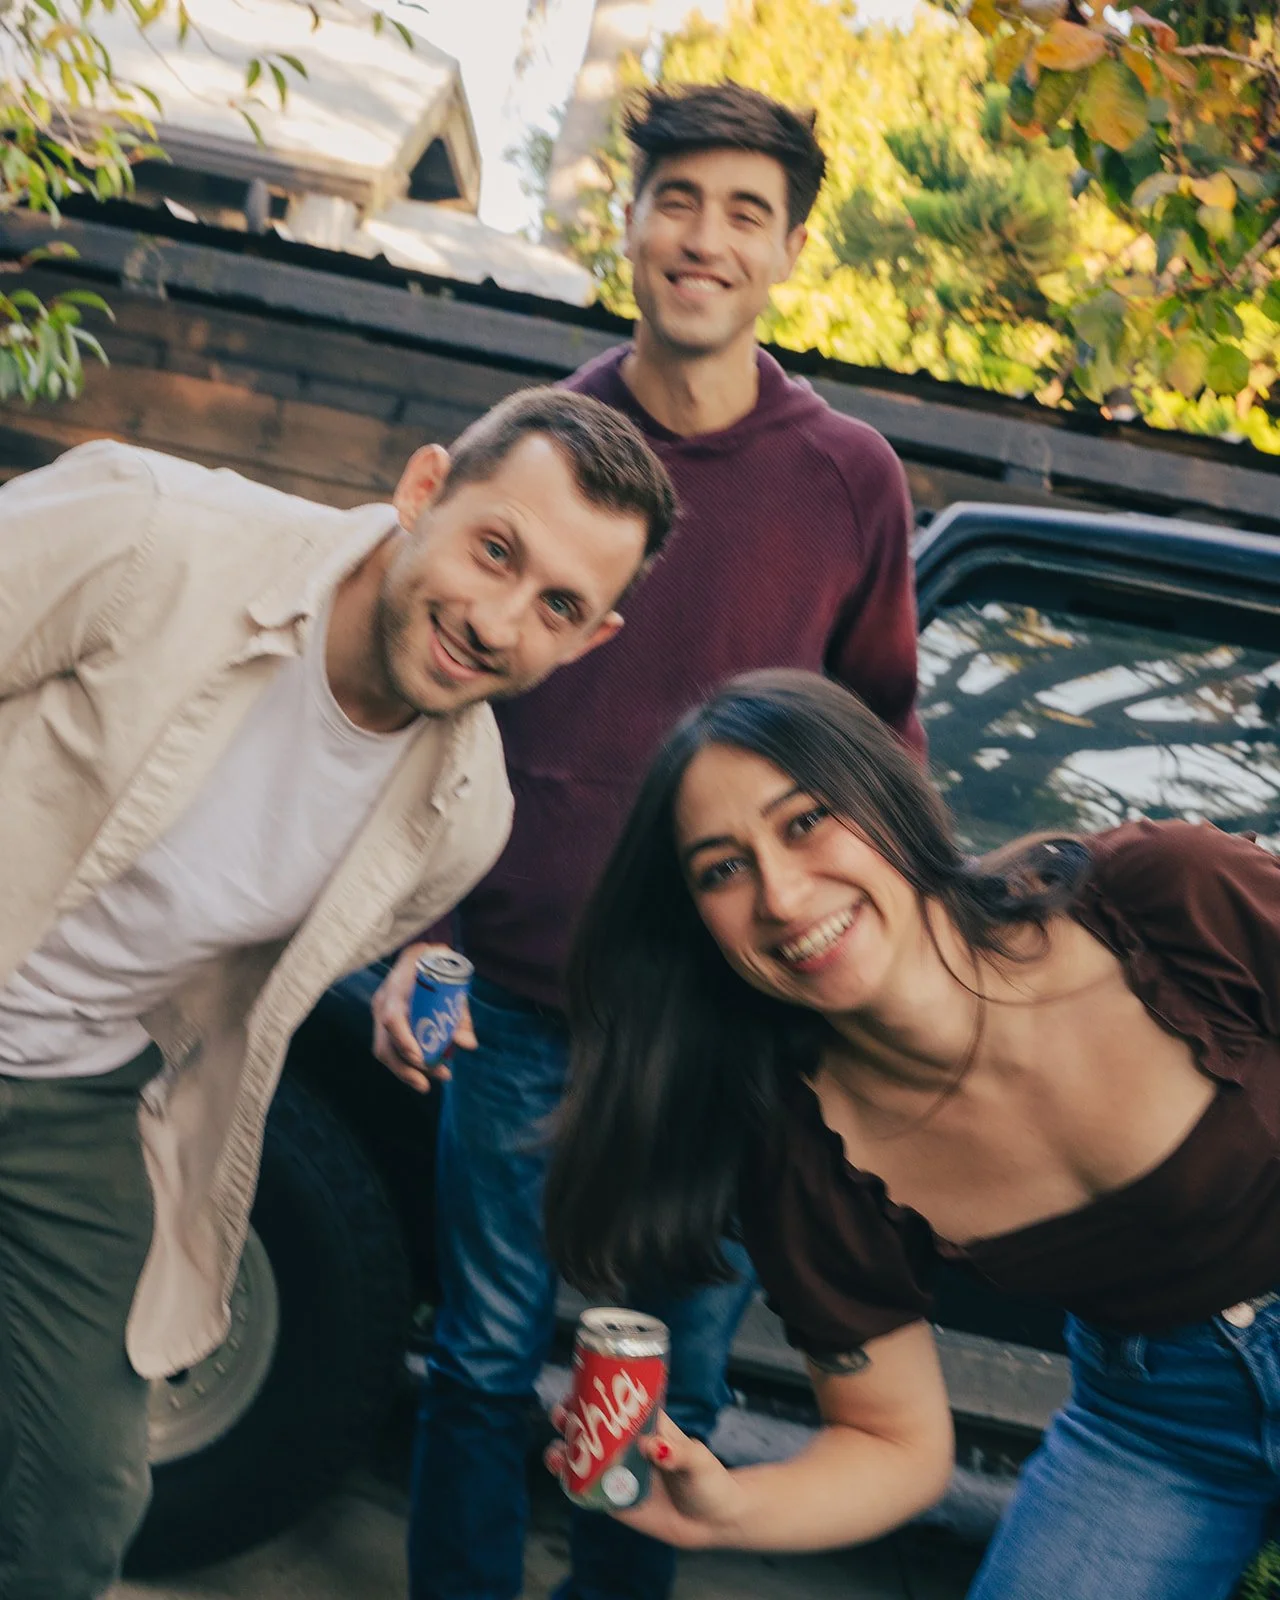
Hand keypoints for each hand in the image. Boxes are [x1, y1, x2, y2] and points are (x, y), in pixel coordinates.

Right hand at [370, 942, 476, 1093]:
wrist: (419, 952)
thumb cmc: (438, 965)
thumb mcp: (453, 983)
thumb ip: (460, 1013)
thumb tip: (467, 1045)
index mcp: (397, 987)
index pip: (392, 1017)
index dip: (404, 1040)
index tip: (420, 1059)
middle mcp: (382, 1001)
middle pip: (384, 1043)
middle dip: (406, 1068)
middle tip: (435, 1078)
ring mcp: (379, 1013)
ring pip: (383, 1051)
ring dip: (405, 1072)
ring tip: (429, 1083)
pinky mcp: (382, 1024)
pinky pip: (387, 1049)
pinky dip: (403, 1065)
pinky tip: (421, 1074)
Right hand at [544, 1406, 746, 1550]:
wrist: (713, 1522)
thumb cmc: (709, 1480)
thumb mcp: (697, 1461)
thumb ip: (677, 1454)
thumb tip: (649, 1447)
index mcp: (645, 1426)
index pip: (616, 1402)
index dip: (593, 1392)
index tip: (577, 1386)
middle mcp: (627, 1447)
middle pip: (592, 1428)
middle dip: (571, 1419)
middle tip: (561, 1416)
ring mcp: (620, 1474)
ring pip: (584, 1459)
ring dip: (564, 1452)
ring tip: (555, 1453)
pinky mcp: (617, 1502)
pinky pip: (588, 1492)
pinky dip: (572, 1484)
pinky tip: (562, 1479)